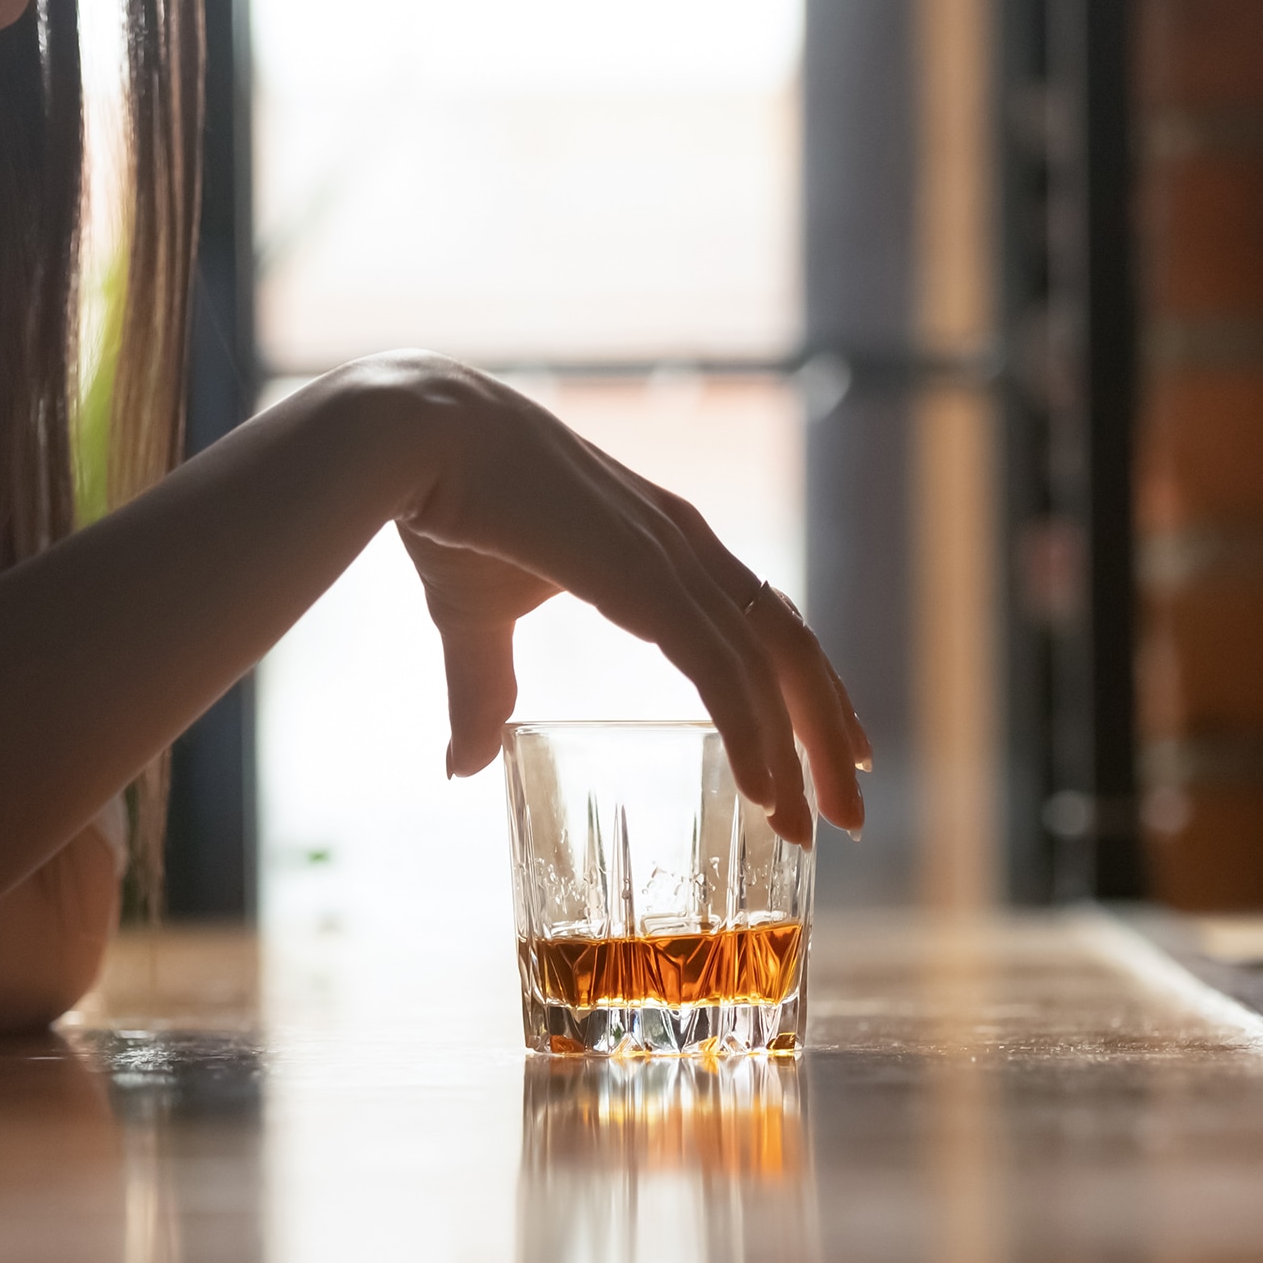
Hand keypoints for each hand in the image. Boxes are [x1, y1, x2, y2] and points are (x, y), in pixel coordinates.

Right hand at [341, 354, 870, 843]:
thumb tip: (464, 768)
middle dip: (825, 733)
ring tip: (815, 826)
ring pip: (772, 664)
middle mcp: (686, 545)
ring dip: (800, 752)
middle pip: (790, 647)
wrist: (413, 437)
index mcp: (662, 544)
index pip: (763, 620)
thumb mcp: (475, 619)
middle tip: (848, 812)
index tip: (835, 752)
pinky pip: (721, 667)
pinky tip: (767, 792)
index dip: (806, 687)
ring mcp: (673, 555)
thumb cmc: (445, 509)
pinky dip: (752, 732)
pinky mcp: (645, 573)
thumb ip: (484, 689)